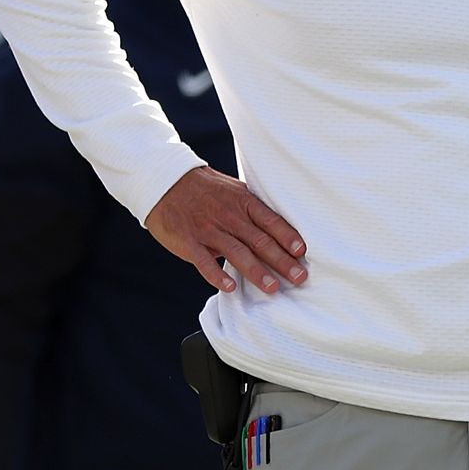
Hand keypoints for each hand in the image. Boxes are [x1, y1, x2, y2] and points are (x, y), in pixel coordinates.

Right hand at [144, 166, 307, 294]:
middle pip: (260, 240)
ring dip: (256, 271)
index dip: (287, 236)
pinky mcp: (189, 242)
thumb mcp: (233, 191)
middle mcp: (229, 216)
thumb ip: (253, 210)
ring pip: (237, 252)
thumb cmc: (205, 189)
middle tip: (299, 278)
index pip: (271, 220)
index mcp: (243, 202)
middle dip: (281, 261)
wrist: (166, 181)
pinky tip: (230, 287)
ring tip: (272, 288)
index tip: (302, 252)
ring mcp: (208, 229)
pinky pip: (204, 261)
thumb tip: (279, 230)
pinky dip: (217, 275)